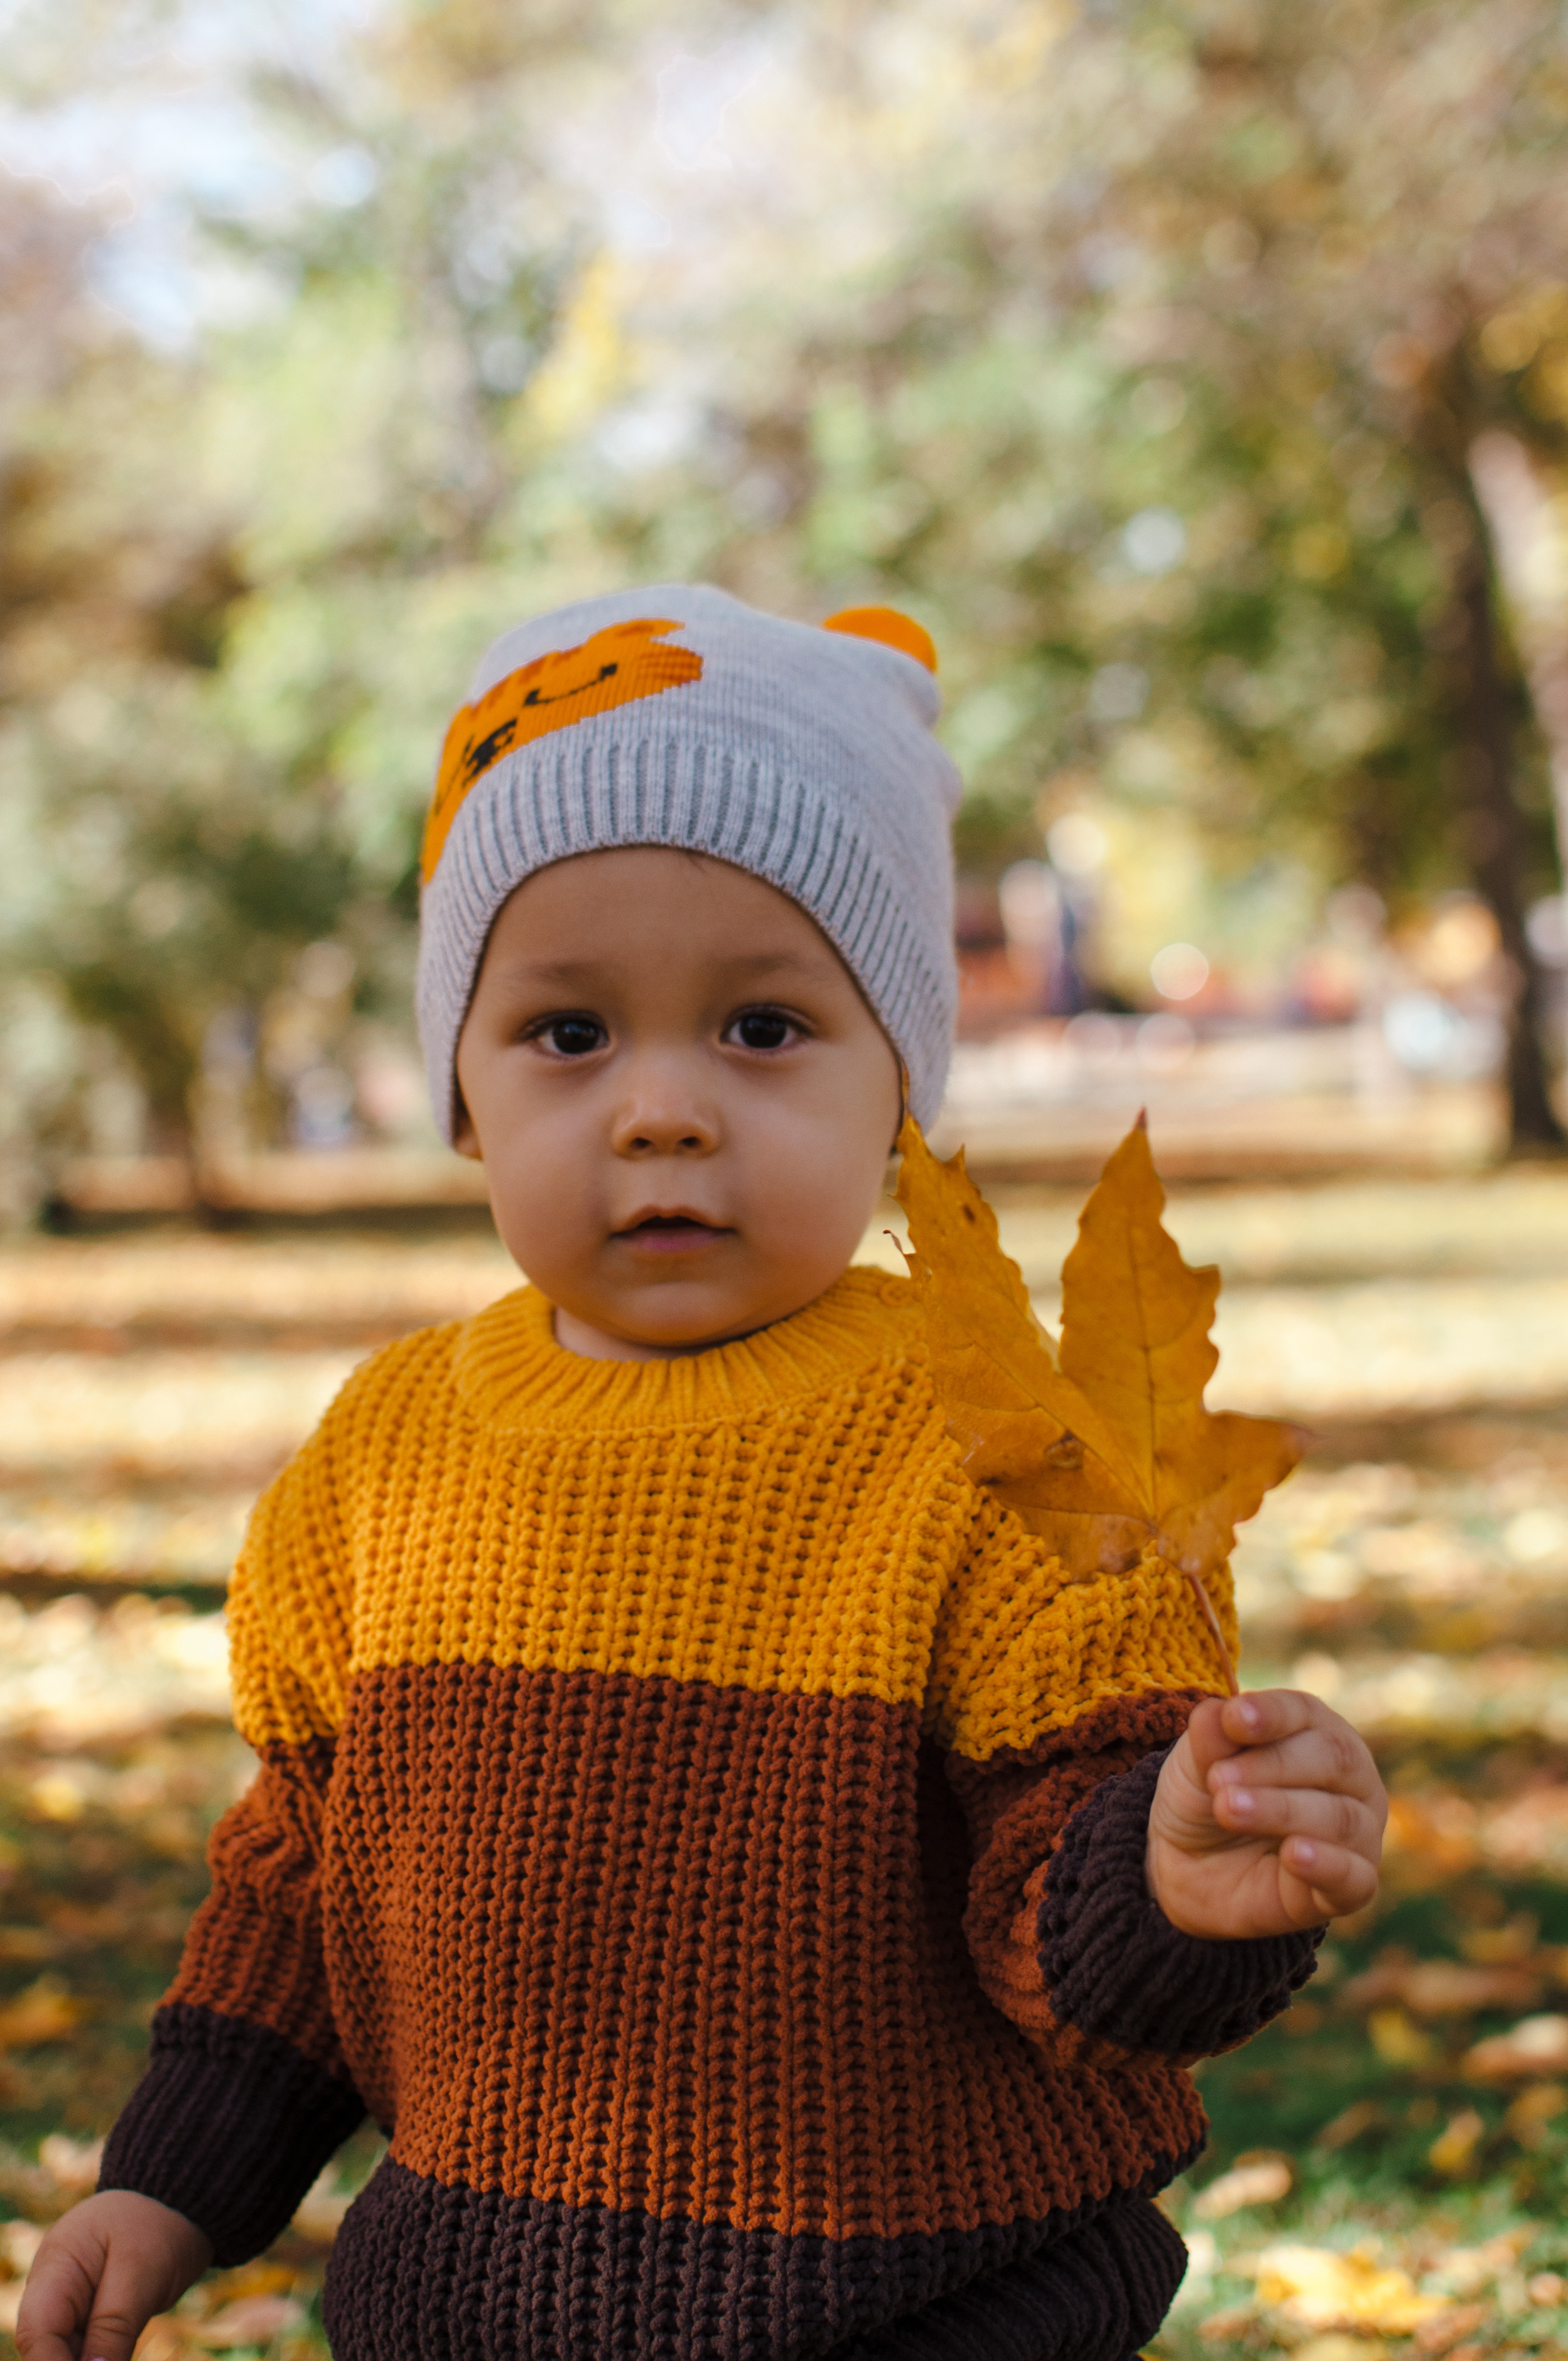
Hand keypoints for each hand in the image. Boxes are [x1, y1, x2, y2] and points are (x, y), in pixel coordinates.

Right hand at [17, 2191, 211, 2360]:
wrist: (179, 2205)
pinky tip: (122, 2356)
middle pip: (48, 2347)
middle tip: (115, 2359)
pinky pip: (88, 2351)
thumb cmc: (160, 2226)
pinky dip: (103, 2359)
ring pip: (68, 2353)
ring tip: (125, 2347)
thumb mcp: (142, 2274)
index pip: (37, 2331)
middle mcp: (54, 2289)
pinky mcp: (91, 2318)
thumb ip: (113, 2328)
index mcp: (57, 2265)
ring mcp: (71, 2305)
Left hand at [1146, 1688, 1386, 1939]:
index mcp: (1315, 1731)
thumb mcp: (1194, 1765)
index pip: (1305, 1713)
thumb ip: (1209, 1741)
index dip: (1271, 1714)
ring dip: (1281, 1811)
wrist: (1192, 1867)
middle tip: (1218, 1778)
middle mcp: (1350, 1777)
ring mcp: (1358, 1832)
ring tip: (1229, 1809)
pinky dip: (1326, 1864)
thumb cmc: (1207, 1798)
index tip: (1234, 1719)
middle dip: (1272, 1765)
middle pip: (1333, 1758)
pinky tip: (1292, 1855)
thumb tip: (1216, 1714)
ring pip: (1340, 1817)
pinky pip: (1355, 1877)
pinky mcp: (1351, 1886)